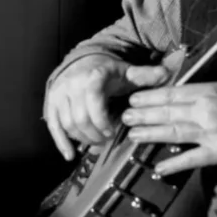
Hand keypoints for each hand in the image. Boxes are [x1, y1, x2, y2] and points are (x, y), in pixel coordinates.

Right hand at [43, 54, 169, 160]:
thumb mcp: (127, 72)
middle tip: (106, 141)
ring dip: (83, 138)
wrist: (82, 61)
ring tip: (96, 142)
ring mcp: (59, 94)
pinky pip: (53, 125)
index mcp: (93, 76)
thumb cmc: (107, 71)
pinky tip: (70, 155)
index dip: (103, 122)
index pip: (94, 103)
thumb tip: (166, 74)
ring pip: (68, 123)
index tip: (112, 132)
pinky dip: (61, 142)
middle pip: (81, 118)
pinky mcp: (50, 102)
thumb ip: (145, 75)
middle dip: (95, 134)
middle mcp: (72, 84)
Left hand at [122, 75, 216, 175]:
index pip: (172, 93)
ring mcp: (210, 134)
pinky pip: (191, 160)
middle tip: (125, 116)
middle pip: (167, 113)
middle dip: (143, 114)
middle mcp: (205, 112)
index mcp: (209, 91)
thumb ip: (212, 79)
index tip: (134, 97)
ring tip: (132, 135)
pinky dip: (173, 165)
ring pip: (173, 134)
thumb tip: (192, 76)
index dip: (150, 96)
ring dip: (150, 134)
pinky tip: (157, 168)